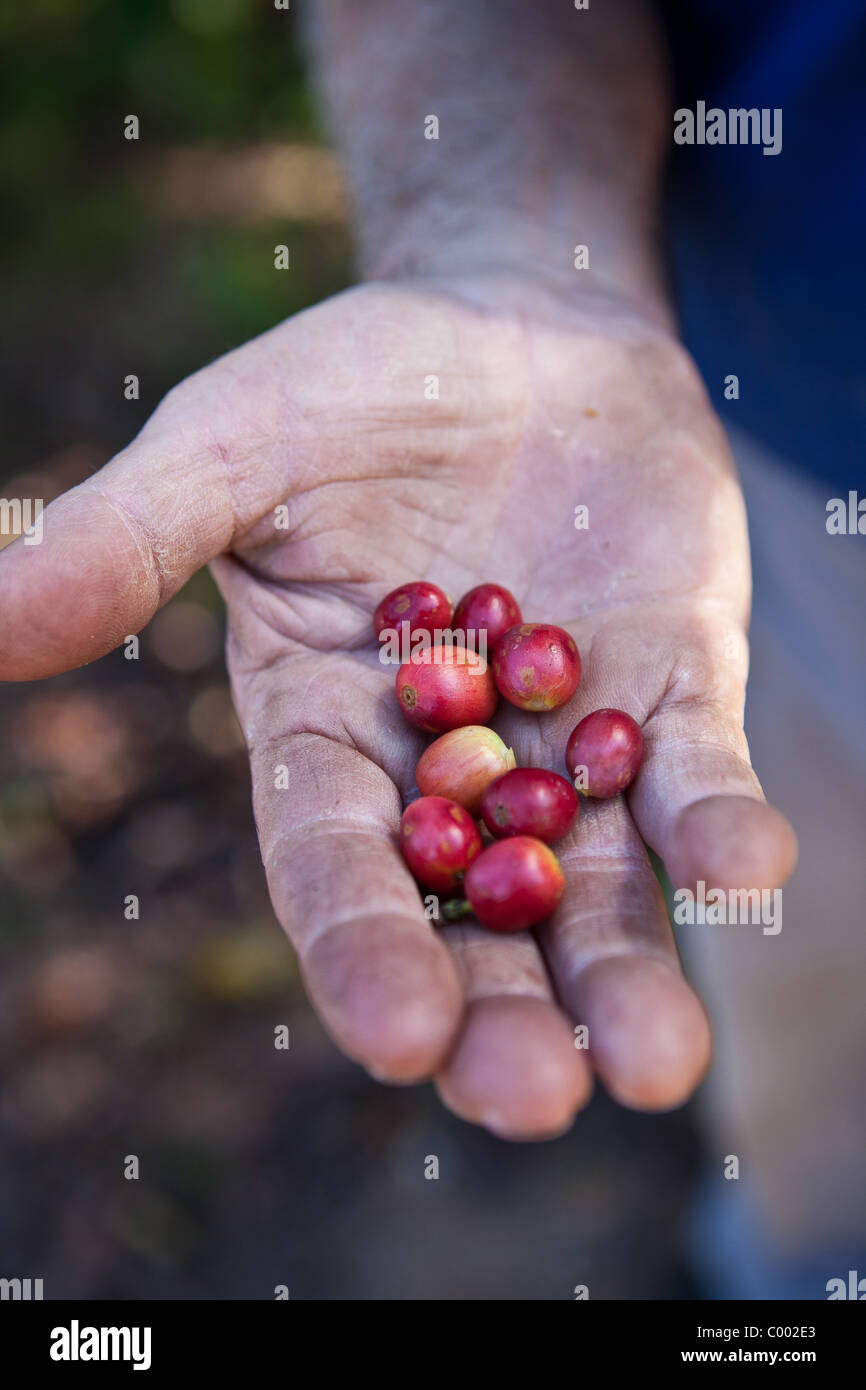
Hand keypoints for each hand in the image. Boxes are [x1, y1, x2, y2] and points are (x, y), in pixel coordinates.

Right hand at [0, 274, 796, 1138]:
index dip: (359, 946)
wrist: (514, 321)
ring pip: (596, 884)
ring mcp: (571, 735)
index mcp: (326, 731)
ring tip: (652, 1064)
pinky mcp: (676, 683)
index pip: (333, 860)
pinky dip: (716, 820)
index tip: (396, 1035)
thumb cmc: (351, 385)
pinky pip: (698, 768)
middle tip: (534, 1099)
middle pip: (469, 917)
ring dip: (624, 973)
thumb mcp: (230, 447)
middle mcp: (449, 768)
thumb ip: (129, 539)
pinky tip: (745, 865)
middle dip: (500, 1010)